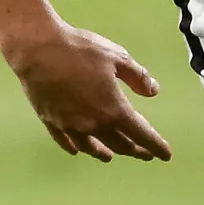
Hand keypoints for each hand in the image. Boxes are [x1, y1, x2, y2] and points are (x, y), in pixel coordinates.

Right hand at [0, 20, 174, 162]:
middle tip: (145, 153)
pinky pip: (67, 142)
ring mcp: (70, 126)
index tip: (166, 155)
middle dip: (135, 149)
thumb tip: (153, 92)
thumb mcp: (118, 57)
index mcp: (114, 110)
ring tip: (111, 156)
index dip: (156, 146)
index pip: (141, 135)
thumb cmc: (80, 49)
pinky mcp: (51, 121)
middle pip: (119, 144)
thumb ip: (137, 77)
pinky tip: (78, 149)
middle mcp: (94, 124)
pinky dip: (76, 147)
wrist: (38, 49)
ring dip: (106, 152)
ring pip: (92, 147)